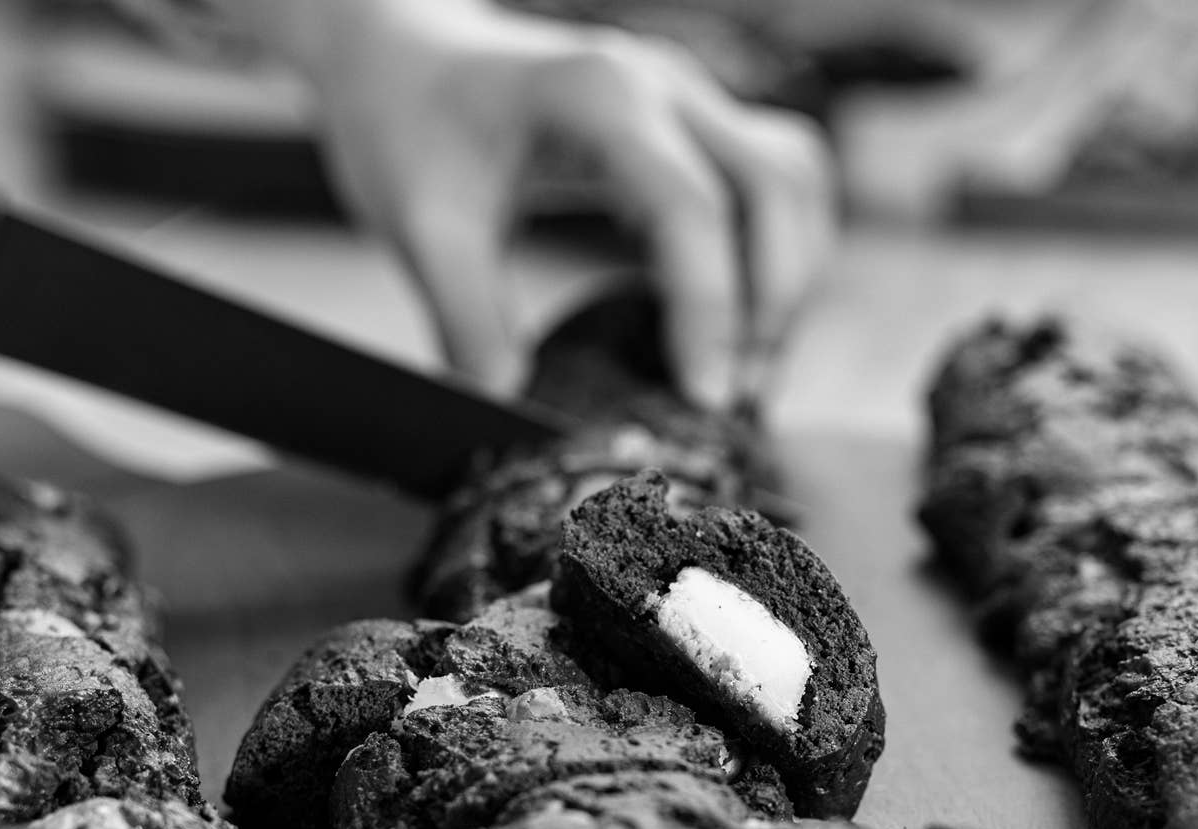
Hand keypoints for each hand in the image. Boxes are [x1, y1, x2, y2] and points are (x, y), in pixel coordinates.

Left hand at [261, 0, 835, 407]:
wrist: (404, 56)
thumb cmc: (408, 123)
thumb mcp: (419, 222)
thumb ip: (464, 314)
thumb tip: (509, 403)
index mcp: (597, 97)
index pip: (691, 208)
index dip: (710, 310)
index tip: (702, 397)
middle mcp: (662, 85)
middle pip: (774, 185)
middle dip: (772, 299)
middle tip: (734, 393)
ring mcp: (688, 96)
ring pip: (792, 178)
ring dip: (789, 274)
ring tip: (744, 363)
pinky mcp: (696, 121)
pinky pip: (777, 178)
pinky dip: (778, 249)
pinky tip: (737, 315)